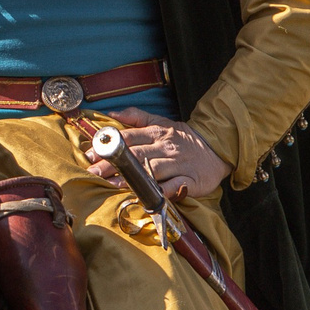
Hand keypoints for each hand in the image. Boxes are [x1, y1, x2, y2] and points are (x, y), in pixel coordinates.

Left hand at [87, 112, 223, 199]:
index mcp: (157, 133)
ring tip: (112, 185)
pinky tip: (147, 197)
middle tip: (93, 172)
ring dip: (132, 178)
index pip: (128, 139)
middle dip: (112, 164)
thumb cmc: (184, 139)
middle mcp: (166, 148)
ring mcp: (178, 164)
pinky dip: (161, 191)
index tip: (90, 155)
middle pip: (135, 156)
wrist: (218, 148)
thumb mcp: (162, 122)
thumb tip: (112, 113)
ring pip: (152, 170)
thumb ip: (137, 117)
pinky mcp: (191, 180)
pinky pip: (174, 187)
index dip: (108, 146)